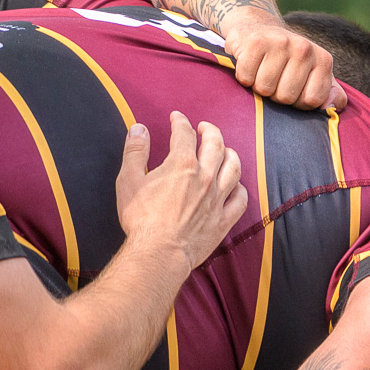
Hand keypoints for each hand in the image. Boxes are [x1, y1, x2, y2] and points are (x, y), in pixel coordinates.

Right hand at [116, 112, 247, 269]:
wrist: (160, 252)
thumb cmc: (141, 218)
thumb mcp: (128, 180)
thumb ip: (135, 151)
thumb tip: (138, 129)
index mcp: (182, 164)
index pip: (185, 134)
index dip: (181, 122)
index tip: (178, 118)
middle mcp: (206, 177)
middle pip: (216, 145)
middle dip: (210, 131)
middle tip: (205, 128)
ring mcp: (218, 199)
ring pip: (234, 168)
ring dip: (230, 154)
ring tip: (225, 150)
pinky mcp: (224, 219)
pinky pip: (241, 199)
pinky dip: (240, 189)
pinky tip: (236, 186)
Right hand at [222, 15, 347, 111]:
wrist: (258, 28)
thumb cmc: (288, 61)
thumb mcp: (314, 75)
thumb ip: (331, 94)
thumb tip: (330, 107)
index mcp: (323, 60)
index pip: (312, 100)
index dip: (299, 103)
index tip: (294, 91)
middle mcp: (304, 48)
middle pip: (286, 97)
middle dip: (276, 96)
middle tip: (275, 80)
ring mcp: (280, 42)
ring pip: (264, 89)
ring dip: (258, 87)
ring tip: (262, 72)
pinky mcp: (255, 41)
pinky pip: (245, 78)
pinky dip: (244, 77)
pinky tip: (250, 65)